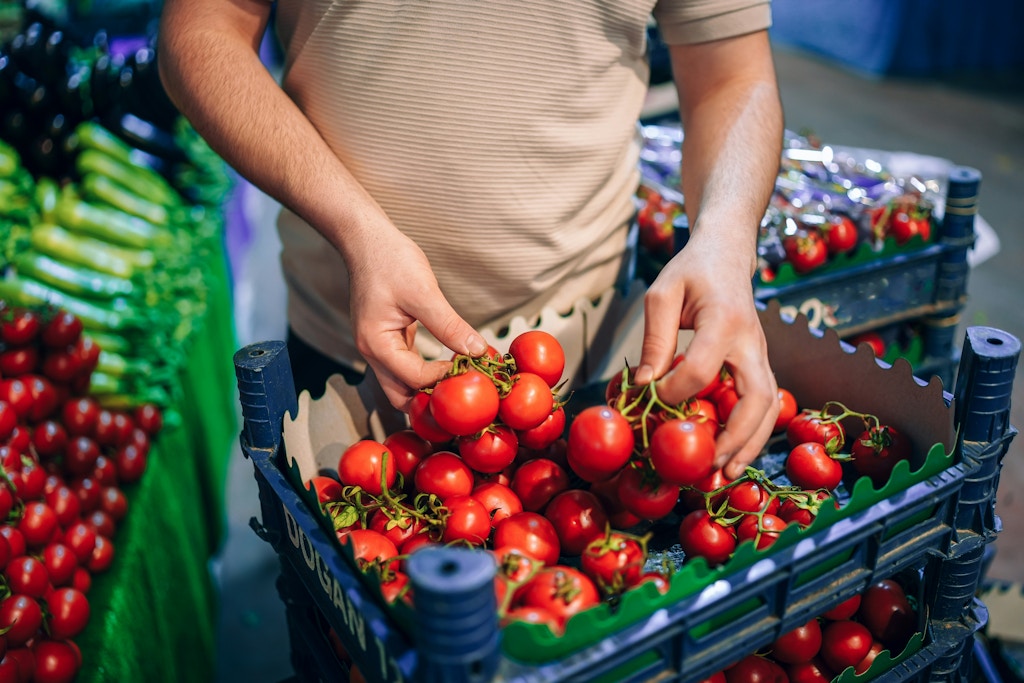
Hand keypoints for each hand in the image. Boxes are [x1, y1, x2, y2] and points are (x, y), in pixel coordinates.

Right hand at [345, 229, 487, 410]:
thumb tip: (478, 350)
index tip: (471, 367)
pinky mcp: (388, 339)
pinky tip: (448, 365)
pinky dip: (425, 371)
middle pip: (401, 396)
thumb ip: (450, 325)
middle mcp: (372, 352)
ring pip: (402, 384)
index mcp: (376, 344)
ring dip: (427, 388)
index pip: (414, 378)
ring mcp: (379, 347)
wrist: (367, 240)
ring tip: (458, 381)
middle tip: (461, 392)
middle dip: (429, 400)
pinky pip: (406, 366)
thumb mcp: (424, 293)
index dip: (443, 377)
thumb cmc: (390, 261)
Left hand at [633, 238, 778, 478]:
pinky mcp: (760, 364)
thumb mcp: (662, 293)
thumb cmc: (691, 271)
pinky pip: (765, 402)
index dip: (676, 391)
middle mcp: (752, 341)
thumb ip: (655, 338)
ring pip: (770, 406)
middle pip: (757, 397)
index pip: (704, 367)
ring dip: (750, 444)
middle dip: (735, 437)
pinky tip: (731, 454)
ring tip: (724, 474)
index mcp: (725, 319)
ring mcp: (761, 354)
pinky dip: (752, 433)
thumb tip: (644, 386)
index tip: (651, 400)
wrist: (727, 254)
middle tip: (708, 466)